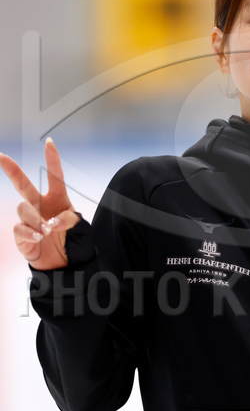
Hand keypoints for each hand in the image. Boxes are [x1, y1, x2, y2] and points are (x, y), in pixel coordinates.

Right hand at [0, 138, 81, 269]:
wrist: (64, 267)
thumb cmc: (74, 244)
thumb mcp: (81, 230)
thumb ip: (70, 220)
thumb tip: (52, 220)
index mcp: (59, 201)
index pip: (55, 177)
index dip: (52, 160)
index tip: (49, 143)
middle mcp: (41, 206)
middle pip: (23, 185)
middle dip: (12, 170)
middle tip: (1, 157)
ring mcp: (30, 220)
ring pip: (24, 209)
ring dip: (35, 218)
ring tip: (46, 231)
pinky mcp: (21, 235)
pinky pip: (20, 228)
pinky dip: (30, 233)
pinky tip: (39, 239)